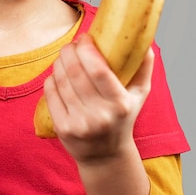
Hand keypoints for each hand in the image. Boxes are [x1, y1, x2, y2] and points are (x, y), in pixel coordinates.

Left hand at [43, 34, 153, 163]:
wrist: (105, 156)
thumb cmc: (123, 118)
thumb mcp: (139, 95)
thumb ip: (143, 67)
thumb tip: (144, 41)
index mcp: (120, 104)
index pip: (98, 70)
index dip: (87, 49)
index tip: (85, 38)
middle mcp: (99, 115)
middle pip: (75, 72)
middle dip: (70, 51)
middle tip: (72, 45)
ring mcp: (79, 123)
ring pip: (60, 80)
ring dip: (60, 62)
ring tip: (66, 57)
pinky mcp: (62, 128)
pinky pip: (50, 92)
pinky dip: (52, 78)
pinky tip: (58, 74)